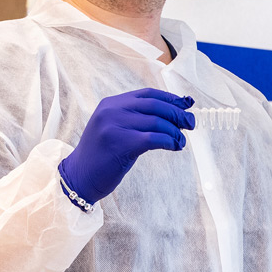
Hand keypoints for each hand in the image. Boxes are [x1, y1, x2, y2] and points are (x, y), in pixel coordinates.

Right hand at [58, 88, 194, 204]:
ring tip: (181, 141)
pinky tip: (174, 146)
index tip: (187, 105)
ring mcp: (114, 126)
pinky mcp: (121, 143)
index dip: (170, 98)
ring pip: (157, 122)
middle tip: (192, 124)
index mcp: (111, 103)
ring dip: (175, 132)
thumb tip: (175, 113)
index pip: (147, 94)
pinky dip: (169, 141)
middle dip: (178, 114)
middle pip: (155, 105)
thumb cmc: (103, 156)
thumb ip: (138, 119)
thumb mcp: (116, 129)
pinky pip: (154, 138)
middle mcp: (112, 110)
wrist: (79, 177)